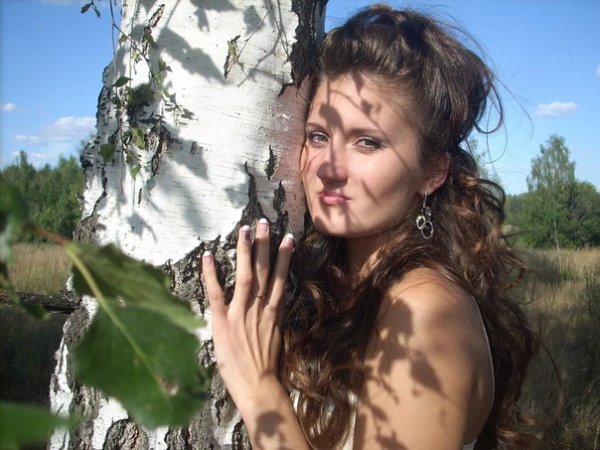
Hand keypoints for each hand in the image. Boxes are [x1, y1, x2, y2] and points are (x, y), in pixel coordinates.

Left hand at [201, 219, 294, 407]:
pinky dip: (212, 274)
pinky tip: (208, 256)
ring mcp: (241, 313)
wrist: (259, 387)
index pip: (280, 278)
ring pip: (245, 275)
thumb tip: (275, 303)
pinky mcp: (223, 322)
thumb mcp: (277, 338)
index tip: (287, 238)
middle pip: (264, 270)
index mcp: (274, 312)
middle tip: (262, 223)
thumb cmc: (267, 368)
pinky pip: (216, 293)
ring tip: (245, 230)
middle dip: (264, 245)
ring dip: (245, 251)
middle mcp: (260, 307)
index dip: (283, 257)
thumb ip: (274, 317)